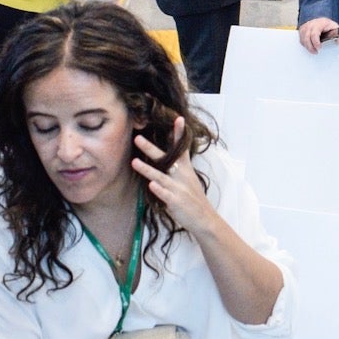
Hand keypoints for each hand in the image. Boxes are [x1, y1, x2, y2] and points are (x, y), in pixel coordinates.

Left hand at [131, 117, 214, 236]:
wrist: (204, 219)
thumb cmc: (193, 199)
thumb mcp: (189, 179)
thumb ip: (178, 167)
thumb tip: (166, 156)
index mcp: (185, 169)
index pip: (181, 148)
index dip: (179, 134)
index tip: (178, 119)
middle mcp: (182, 176)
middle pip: (165, 159)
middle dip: (150, 148)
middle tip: (137, 138)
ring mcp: (179, 189)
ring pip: (160, 176)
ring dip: (147, 169)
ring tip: (134, 162)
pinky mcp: (176, 201)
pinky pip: (166, 194)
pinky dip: (159, 190)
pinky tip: (151, 185)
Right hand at [298, 17, 338, 53]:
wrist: (321, 20)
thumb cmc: (327, 24)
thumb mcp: (334, 27)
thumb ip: (336, 34)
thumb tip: (337, 41)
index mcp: (319, 23)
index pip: (314, 33)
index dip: (316, 42)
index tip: (319, 48)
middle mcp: (310, 25)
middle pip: (306, 37)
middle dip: (310, 47)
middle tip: (315, 52)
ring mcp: (305, 27)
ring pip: (303, 39)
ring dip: (307, 46)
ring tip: (313, 51)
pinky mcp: (302, 31)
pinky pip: (301, 39)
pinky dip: (305, 44)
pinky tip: (310, 47)